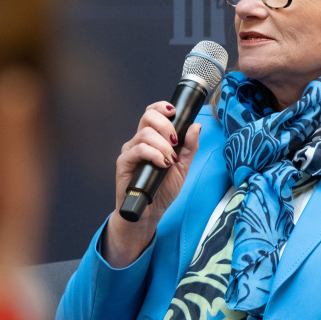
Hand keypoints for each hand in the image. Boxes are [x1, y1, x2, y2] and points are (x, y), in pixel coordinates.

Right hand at [103, 101, 201, 267]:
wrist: (150, 212)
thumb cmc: (163, 189)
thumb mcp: (183, 167)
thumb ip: (189, 147)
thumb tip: (196, 125)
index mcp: (152, 138)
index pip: (153, 112)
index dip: (162, 107)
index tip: (174, 112)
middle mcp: (139, 141)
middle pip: (148, 116)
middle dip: (166, 125)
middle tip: (176, 143)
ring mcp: (130, 151)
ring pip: (145, 133)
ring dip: (163, 145)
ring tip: (170, 161)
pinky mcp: (124, 162)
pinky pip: (138, 149)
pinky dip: (153, 154)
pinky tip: (162, 164)